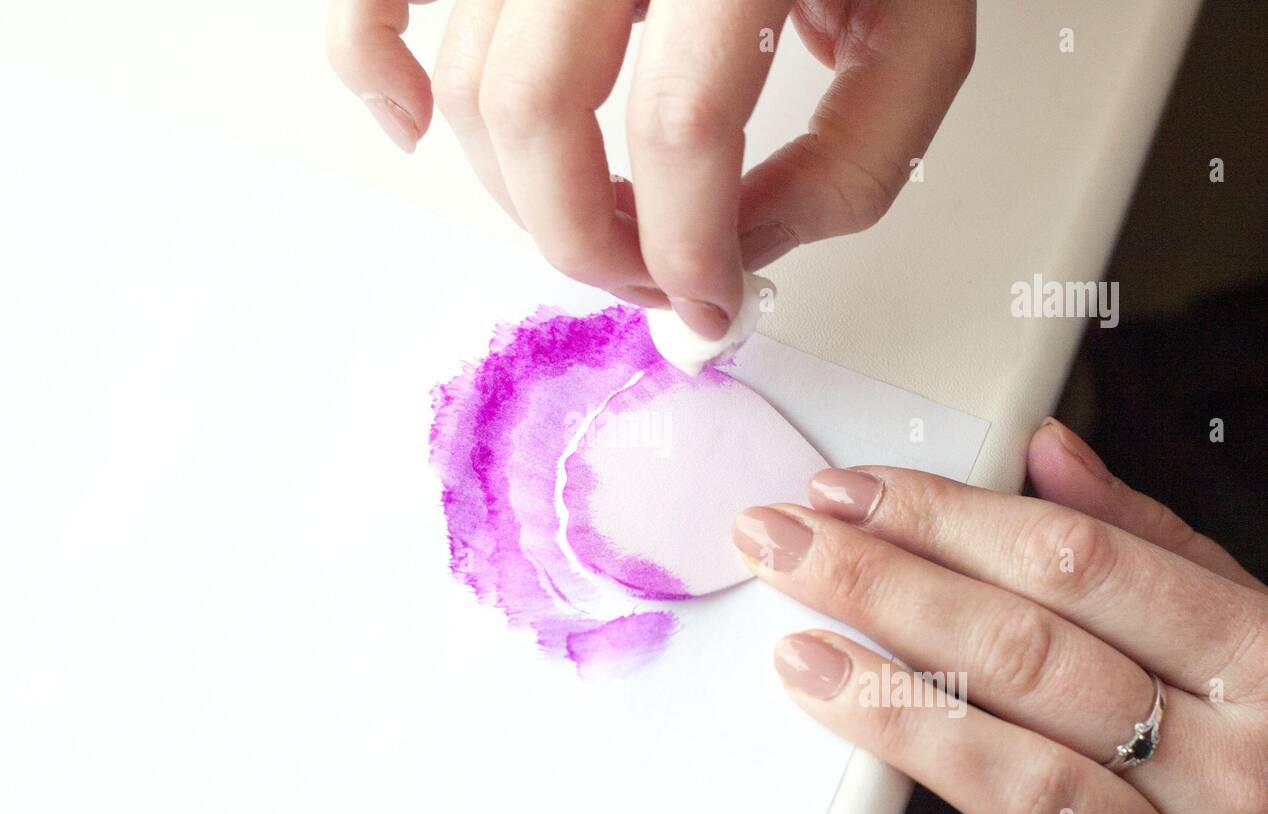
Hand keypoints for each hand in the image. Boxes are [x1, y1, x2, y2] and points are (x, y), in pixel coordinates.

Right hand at [327, 0, 974, 335]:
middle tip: (639, 279)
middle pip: (538, 110)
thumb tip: (736, 255)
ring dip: (517, 192)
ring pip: (470, 79)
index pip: (679, 130)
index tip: (706, 304)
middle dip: (584, 240)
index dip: (686, 251)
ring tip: (591, 217)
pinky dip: (372, 66)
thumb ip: (853, 163)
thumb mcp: (920, 30)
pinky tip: (414, 128)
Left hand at [732, 418, 1267, 813]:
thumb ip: (1148, 540)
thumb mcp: (1245, 620)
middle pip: (1025, 654)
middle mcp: (1229, 763)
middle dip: (885, 588)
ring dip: (895, 710)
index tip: (846, 494)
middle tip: (785, 548)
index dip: (942, 519)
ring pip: (1020, 776)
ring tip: (801, 657)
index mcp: (1254, 659)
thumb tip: (1048, 454)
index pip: (1071, 563)